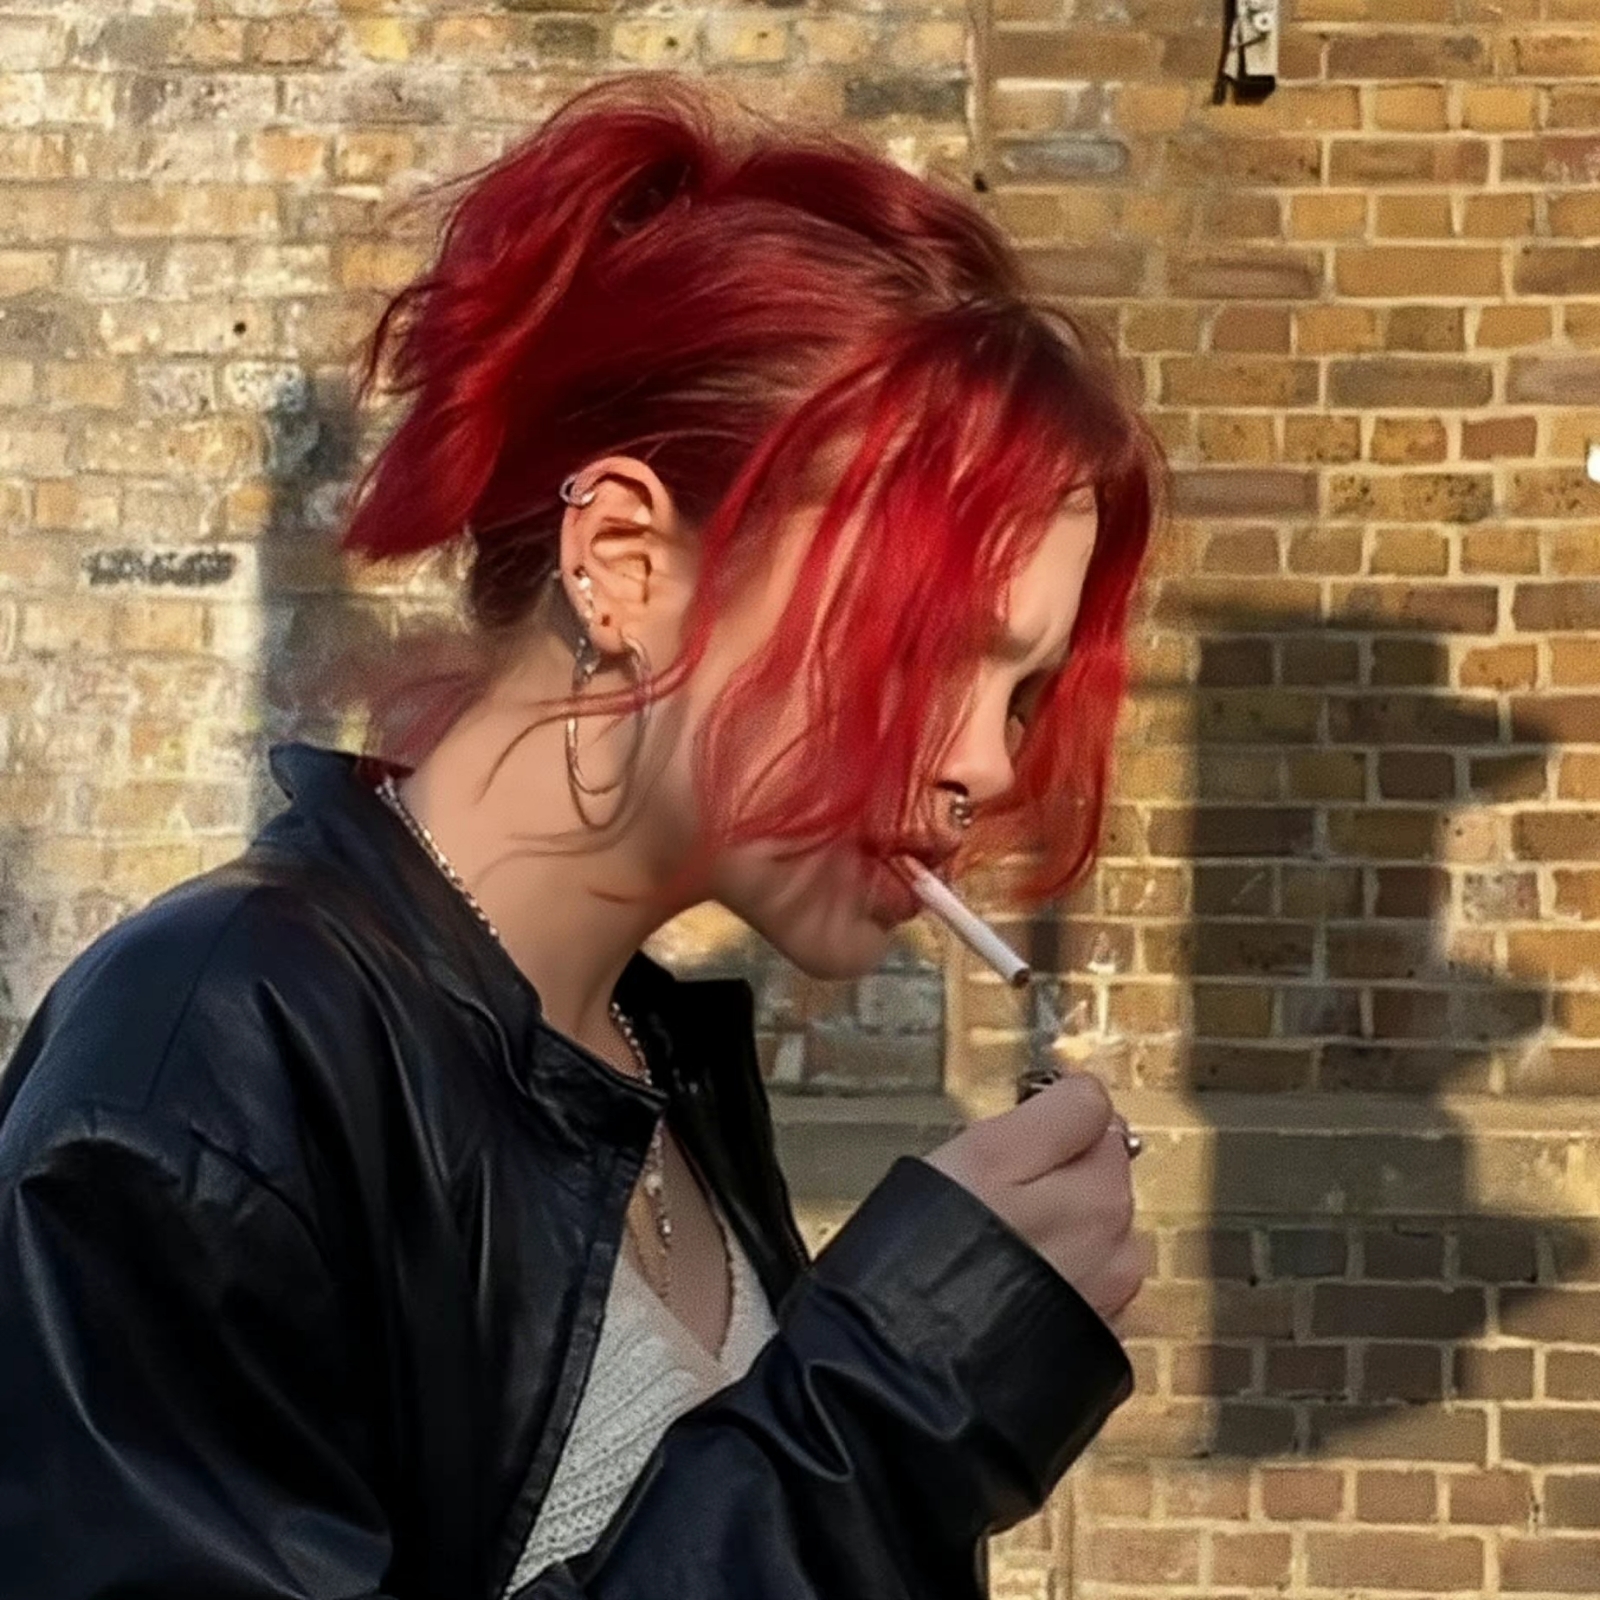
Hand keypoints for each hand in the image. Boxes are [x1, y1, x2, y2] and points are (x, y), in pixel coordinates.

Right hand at [921, 1070, 1150, 1326]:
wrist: (909, 1375)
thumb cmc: (922, 1264)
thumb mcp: (969, 1158)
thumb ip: (1042, 1123)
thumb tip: (1082, 1101)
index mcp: (1081, 1176)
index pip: (1091, 1103)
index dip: (1053, 1105)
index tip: (1027, 1117)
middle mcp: (1108, 1227)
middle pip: (1103, 1164)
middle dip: (1064, 1166)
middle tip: (1002, 1190)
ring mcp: (1111, 1286)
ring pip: (1104, 1225)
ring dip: (1073, 1223)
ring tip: (1008, 1243)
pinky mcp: (1104, 1333)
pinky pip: (1098, 1281)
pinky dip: (1072, 1276)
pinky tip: (1023, 1286)